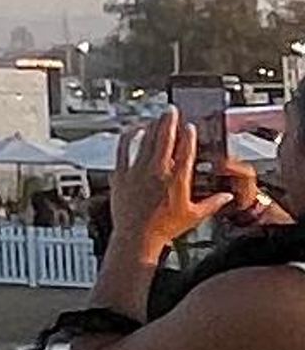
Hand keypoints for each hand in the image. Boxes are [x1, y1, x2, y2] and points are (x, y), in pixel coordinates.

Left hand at [113, 113, 212, 264]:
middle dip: (169, 121)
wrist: (136, 239)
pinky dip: (129, 137)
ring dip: (152, 126)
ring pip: (145, 141)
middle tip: (171, 110)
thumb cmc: (164, 229)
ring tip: (157, 117)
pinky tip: (134, 130)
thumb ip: (213, 203)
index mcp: (177, 180)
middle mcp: (157, 172)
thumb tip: (227, 197)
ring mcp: (137, 172)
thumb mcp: (194, 216)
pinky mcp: (121, 175)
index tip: (190, 125)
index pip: (186, 150)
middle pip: (164, 139)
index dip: (188, 135)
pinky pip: (123, 150)